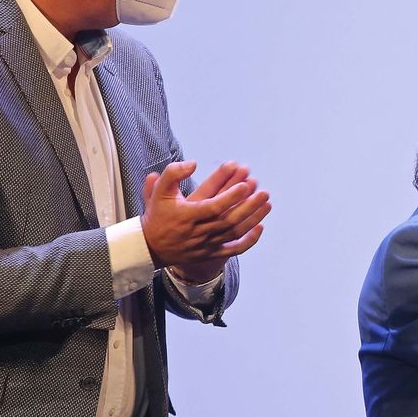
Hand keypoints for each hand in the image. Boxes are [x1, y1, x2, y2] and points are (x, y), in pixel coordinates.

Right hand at [142, 161, 270, 277]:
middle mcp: (198, 231)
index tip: (245, 185)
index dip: (229, 197)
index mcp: (186, 215)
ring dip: (253, 218)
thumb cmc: (158, 215)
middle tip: (264, 192)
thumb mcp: (159, 192)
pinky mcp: (211, 253)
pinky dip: (249, 241)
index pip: (212, 206)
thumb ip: (173, 174)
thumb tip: (193, 163)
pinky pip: (234, 249)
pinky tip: (260, 227)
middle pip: (228, 219)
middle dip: (248, 206)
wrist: (150, 247)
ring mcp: (206, 244)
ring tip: (267, 203)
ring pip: (234, 232)